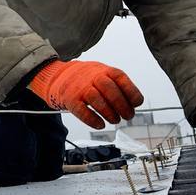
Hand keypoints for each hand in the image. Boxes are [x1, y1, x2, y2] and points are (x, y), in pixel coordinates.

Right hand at [26, 60, 143, 128]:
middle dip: (122, 105)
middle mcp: (92, 77)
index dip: (131, 92)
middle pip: (110, 89)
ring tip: (114, 120)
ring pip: (97, 100)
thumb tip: (134, 104)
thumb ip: (118, 86)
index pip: (120, 78)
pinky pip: (81, 110)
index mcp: (104, 70)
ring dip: (109, 113)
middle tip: (127, 116)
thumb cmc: (86, 79)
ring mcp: (80, 87)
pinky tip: (100, 124)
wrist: (59, 76)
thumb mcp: (103, 74)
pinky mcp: (70, 99)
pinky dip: (92, 120)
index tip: (136, 104)